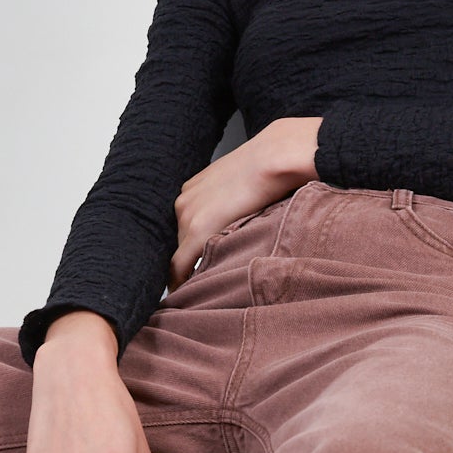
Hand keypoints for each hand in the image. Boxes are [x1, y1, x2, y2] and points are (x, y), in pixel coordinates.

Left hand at [167, 116, 322, 291]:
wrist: (273, 158)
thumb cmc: (268, 169)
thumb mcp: (242, 184)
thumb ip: (233, 203)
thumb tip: (243, 218)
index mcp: (192, 190)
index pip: (186, 226)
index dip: (189, 247)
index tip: (193, 265)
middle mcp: (183, 201)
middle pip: (181, 242)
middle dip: (188, 261)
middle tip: (197, 282)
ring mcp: (186, 215)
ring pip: (180, 254)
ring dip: (189, 270)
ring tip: (198, 289)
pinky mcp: (195, 231)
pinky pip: (179, 266)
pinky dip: (180, 281)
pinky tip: (185, 295)